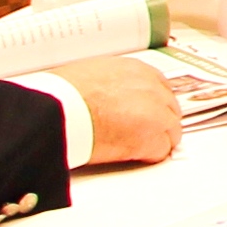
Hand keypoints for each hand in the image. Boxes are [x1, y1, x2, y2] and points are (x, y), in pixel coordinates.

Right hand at [64, 55, 182, 168]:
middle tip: (141, 133)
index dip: (153, 104)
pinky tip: (132, 155)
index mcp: (136, 70)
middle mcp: (151, 88)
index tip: (147, 113)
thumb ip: (112, 84)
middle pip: (169, 109)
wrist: (56, 111)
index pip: (160, 87)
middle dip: (158, 122)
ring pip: (170, 131)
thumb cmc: (62, 94)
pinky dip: (149, 156)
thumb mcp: (91, 74)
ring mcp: (156, 113)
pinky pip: (161, 151)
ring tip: (135, 147)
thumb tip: (109, 96)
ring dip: (156, 140)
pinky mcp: (151, 138)